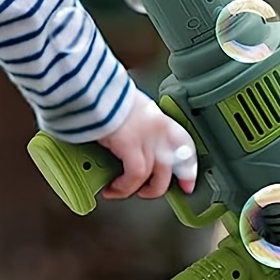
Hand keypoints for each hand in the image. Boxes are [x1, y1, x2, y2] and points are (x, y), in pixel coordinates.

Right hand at [97, 86, 197, 200]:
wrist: (91, 87)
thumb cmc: (101, 93)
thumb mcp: (123, 106)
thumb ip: (128, 121)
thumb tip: (119, 135)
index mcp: (156, 116)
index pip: (183, 144)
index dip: (188, 167)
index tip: (187, 183)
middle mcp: (157, 128)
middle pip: (171, 165)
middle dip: (160, 185)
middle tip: (146, 192)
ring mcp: (147, 137)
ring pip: (155, 175)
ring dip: (137, 189)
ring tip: (120, 190)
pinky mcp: (131, 145)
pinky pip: (134, 175)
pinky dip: (124, 186)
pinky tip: (112, 187)